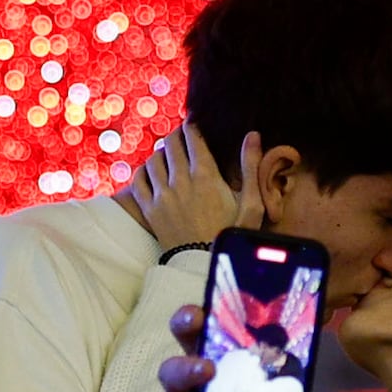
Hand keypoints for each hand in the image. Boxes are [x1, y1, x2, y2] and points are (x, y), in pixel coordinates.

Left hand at [123, 126, 256, 250]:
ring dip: (161, 153)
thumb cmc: (232, 235)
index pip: (192, 138)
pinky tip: (151, 172)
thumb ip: (250, 167)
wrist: (205, 267)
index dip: (192, 127)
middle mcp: (180, 182)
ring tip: (169, 154)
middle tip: (182, 136)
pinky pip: (138, 181)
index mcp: (206, 176)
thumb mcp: (251, 204)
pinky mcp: (149, 211)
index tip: (193, 123)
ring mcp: (161, 196)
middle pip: (171, 144)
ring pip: (154, 160)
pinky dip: (144, 172)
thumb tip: (253, 135)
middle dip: (177, 136)